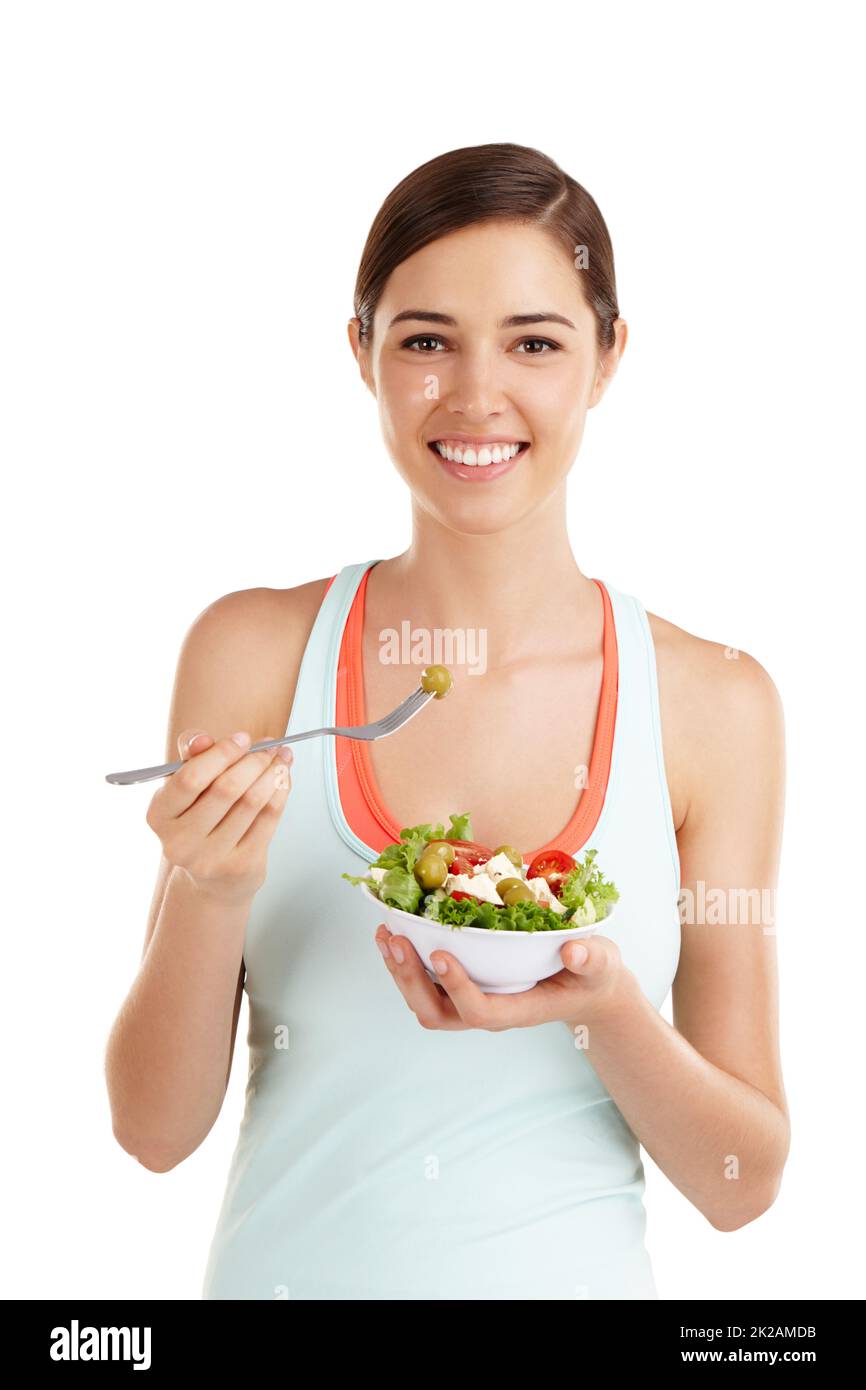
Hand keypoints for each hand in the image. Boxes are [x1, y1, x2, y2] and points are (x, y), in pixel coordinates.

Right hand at [146, 728, 293, 903]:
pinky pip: (269, 818)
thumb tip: (201, 739)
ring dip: (273, 772)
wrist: (214, 876)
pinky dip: (281, 791)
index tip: (243, 738)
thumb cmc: (201, 819)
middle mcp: (180, 842)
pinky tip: (283, 778)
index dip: (221, 754)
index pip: (190, 778)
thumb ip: (192, 757)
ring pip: (252, 802)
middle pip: (226, 789)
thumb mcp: (187, 788)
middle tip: (270, 746)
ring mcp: (211, 858)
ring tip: (281, 757)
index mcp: (159, 816)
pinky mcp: (241, 866)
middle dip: (254, 760)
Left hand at [373, 924, 634, 1031]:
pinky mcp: (463, 987)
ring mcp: (472, 1001)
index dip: (457, 986)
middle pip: (438, 1013)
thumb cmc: (592, 975)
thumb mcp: (601, 964)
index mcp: (520, 1009)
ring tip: (385, 934)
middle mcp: (489, 1010)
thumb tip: (574, 951)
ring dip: (400, 972)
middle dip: (411, 980)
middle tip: (396, 940)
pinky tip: (395, 932)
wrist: (585, 987)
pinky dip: (406, 962)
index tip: (440, 953)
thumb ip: (591, 959)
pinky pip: (426, 985)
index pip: (480, 1011)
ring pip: (425, 1002)